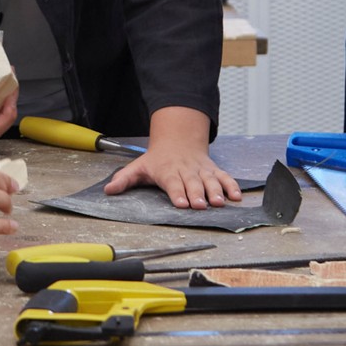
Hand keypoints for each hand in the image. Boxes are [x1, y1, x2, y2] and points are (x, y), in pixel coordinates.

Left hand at [103, 107, 243, 208]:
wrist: (178, 140)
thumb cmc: (157, 159)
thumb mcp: (138, 167)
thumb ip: (124, 180)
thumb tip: (108, 190)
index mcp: (168, 171)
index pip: (173, 183)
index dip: (177, 193)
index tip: (181, 203)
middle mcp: (186, 170)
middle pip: (193, 183)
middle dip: (198, 194)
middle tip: (201, 205)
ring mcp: (201, 170)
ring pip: (210, 180)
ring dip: (215, 191)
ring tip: (219, 202)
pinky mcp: (213, 170)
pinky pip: (224, 177)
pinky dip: (231, 186)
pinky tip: (237, 196)